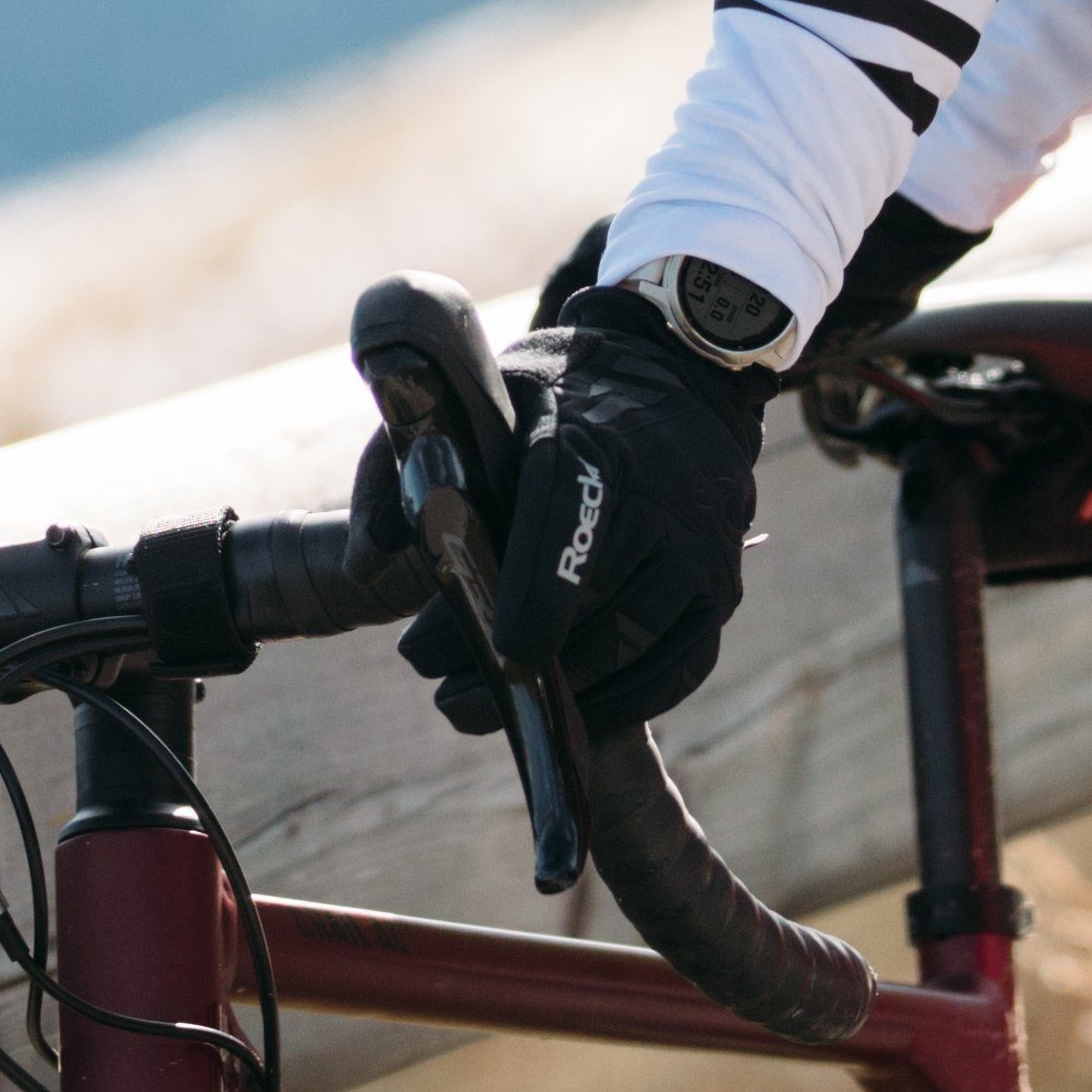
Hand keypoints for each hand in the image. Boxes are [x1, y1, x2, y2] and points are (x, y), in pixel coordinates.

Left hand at [387, 302, 769, 736]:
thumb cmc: (559, 394)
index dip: (532, 597)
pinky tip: (564, 717)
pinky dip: (620, 703)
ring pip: (630, 648)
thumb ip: (405, 464)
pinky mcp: (721, 589)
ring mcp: (702, 549)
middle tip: (440, 689)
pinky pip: (676, 669)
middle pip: (592, 606)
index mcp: (592, 440)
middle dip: (512, 664)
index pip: (566, 524)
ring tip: (479, 706)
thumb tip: (370, 561)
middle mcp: (661, 498)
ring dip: (559, 695)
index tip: (493, 651)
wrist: (679, 374)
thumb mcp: (476, 396)